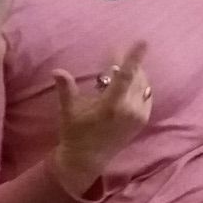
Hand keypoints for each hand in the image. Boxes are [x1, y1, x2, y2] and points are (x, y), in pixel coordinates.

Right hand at [51, 41, 151, 195]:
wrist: (87, 161)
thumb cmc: (75, 134)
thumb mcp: (69, 111)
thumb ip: (66, 89)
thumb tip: (56, 71)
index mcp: (112, 106)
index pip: (127, 76)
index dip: (134, 57)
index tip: (143, 41)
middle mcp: (130, 110)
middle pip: (136, 77)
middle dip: (127, 63)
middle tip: (114, 55)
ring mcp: (139, 116)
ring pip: (143, 85)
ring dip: (135, 74)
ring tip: (119, 69)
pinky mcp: (143, 121)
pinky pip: (146, 96)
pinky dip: (139, 86)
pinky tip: (128, 84)